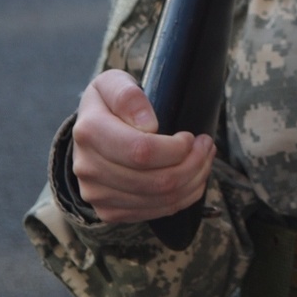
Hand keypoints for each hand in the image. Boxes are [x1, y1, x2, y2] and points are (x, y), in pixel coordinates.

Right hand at [71, 70, 215, 224]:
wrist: (89, 132)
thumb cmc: (109, 102)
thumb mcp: (114, 83)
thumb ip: (128, 96)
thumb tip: (149, 126)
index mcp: (90, 132)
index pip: (141, 151)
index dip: (175, 149)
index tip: (190, 136)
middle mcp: (89, 168)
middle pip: (155, 181)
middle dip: (193, 164)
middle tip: (207, 145)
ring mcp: (97, 194)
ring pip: (159, 200)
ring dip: (193, 181)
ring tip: (205, 159)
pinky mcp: (109, 211)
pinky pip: (154, 213)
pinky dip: (183, 197)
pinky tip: (192, 177)